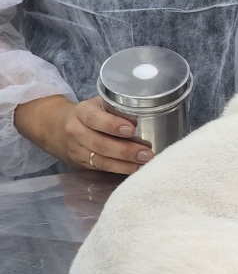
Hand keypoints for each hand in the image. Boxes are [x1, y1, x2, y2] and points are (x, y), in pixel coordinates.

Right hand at [14, 95, 152, 174]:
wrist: (54, 127)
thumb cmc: (86, 113)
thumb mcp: (97, 104)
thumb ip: (115, 109)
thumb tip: (139, 120)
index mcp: (81, 112)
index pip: (95, 119)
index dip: (112, 125)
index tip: (131, 129)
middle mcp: (76, 132)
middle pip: (100, 144)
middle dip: (126, 150)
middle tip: (147, 153)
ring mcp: (76, 151)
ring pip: (101, 160)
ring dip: (125, 164)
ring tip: (144, 163)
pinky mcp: (80, 164)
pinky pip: (100, 168)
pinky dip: (119, 170)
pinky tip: (134, 169)